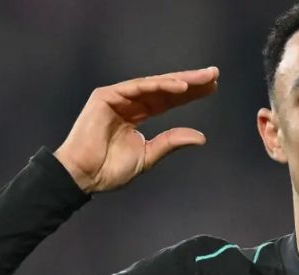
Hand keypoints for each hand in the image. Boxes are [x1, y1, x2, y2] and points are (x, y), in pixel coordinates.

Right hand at [53, 67, 218, 193]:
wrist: (84, 176)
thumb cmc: (110, 169)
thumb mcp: (149, 155)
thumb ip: (171, 142)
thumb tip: (201, 137)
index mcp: (138, 115)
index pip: (168, 100)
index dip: (190, 94)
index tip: (213, 88)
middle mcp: (129, 102)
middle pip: (165, 88)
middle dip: (190, 82)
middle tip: (214, 75)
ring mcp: (117, 97)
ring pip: (154, 84)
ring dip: (180, 80)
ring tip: (203, 79)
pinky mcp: (106, 96)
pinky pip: (137, 87)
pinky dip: (159, 85)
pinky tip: (180, 86)